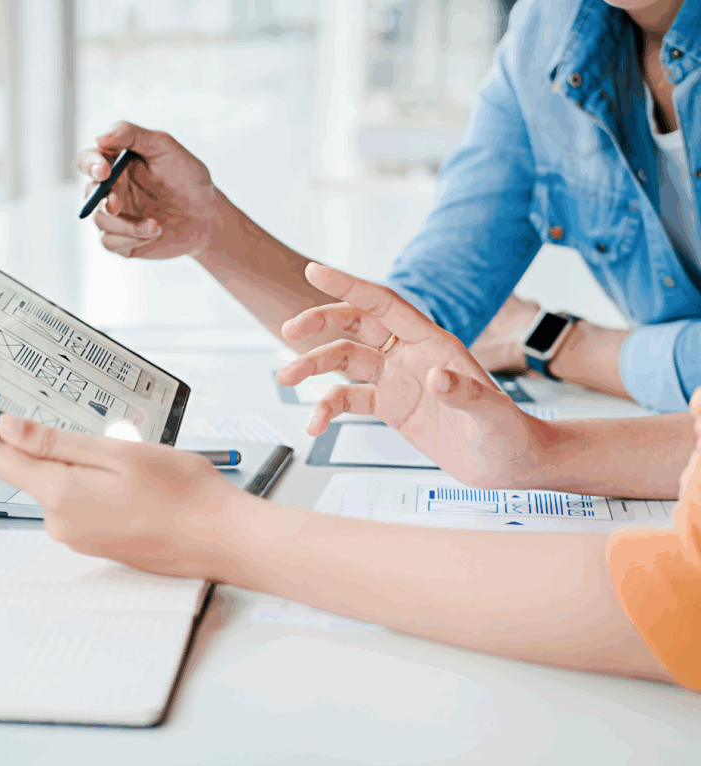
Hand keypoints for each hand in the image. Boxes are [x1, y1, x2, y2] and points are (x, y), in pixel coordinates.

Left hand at [0, 412, 252, 578]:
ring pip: (56, 487)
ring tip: (115, 445)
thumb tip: (8, 429)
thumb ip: (56, 443)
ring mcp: (79, 537)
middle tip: (61, 407)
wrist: (220, 538)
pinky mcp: (97, 542)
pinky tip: (124, 473)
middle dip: (36, 440)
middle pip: (27, 472)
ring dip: (71, 461)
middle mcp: (62, 523)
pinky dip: (88, 481)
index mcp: (61, 496)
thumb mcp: (117, 453)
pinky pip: (77, 503)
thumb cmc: (182, 495)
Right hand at [76, 121, 221, 259]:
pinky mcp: (122, 240)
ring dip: (125, 224)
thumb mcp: (165, 148)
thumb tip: (99, 138)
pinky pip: (109, 242)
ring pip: (99, 220)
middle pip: (89, 192)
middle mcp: (111, 189)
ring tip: (155, 224)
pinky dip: (130, 238)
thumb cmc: (188, 179)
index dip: (90, 164)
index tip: (104, 170)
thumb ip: (133, 135)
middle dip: (101, 198)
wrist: (207, 217)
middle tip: (116, 204)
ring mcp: (116, 217)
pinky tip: (154, 232)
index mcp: (117, 164)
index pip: (89, 160)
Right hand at [276, 264, 553, 488]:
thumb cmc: (509, 435)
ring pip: (345, 361)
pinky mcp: (391, 407)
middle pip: (356, 326)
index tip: (315, 271)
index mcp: (433, 343)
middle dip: (320, 324)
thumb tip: (436, 378)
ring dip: (313, 366)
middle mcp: (410, 355)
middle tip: (289, 330)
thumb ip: (465, 394)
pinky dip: (327, 409)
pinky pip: (349, 400)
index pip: (384, 304)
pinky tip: (315, 425)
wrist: (510, 464)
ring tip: (285, 377)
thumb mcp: (492, 416)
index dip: (349, 286)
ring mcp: (398, 380)